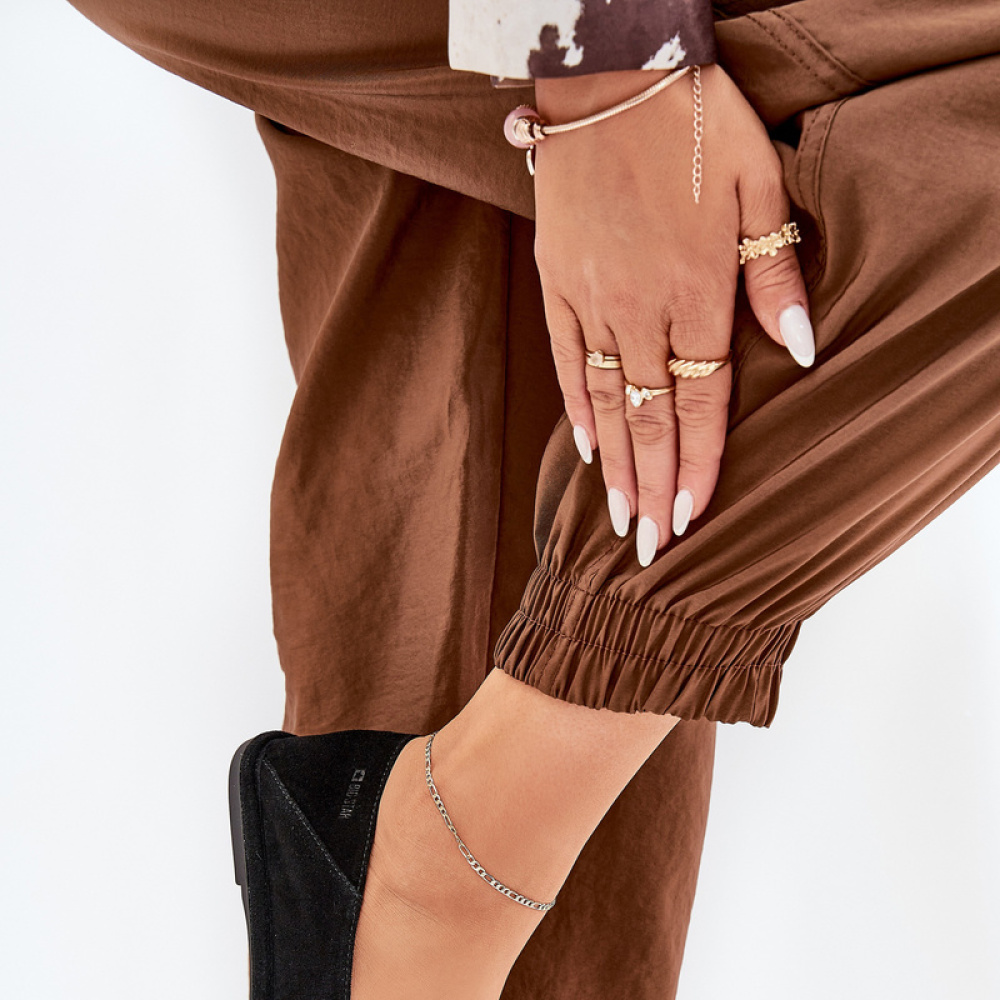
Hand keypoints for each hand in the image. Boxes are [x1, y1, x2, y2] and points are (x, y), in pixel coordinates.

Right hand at [532, 64, 812, 564]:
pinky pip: (568, 361)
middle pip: (651, 418)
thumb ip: (776, 278)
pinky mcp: (556, 281)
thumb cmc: (696, 121)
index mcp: (696, 290)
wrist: (611, 65)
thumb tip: (801, 353)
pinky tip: (587, 452)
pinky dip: (579, 410)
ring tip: (619, 521)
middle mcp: (640, 308)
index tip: (695, 517)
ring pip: (607, 402)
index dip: (700, 464)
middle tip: (652, 550)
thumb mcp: (760, 185)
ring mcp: (591, 298)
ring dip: (616, 467)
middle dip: (654, 488)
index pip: (702, 401)